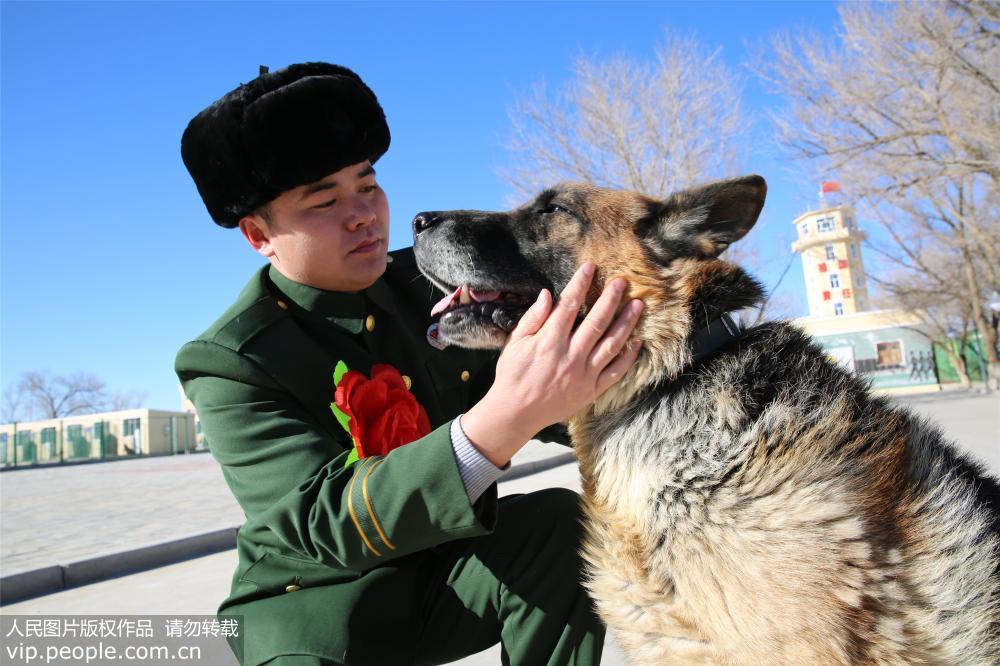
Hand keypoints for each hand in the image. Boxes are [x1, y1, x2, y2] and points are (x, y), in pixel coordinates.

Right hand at [461, 262, 643, 466]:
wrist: (516, 413)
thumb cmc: (512, 375)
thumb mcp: (515, 343)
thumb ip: (532, 319)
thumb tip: (547, 295)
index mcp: (549, 341)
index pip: (569, 306)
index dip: (580, 284)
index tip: (590, 267)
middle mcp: (570, 356)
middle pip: (596, 322)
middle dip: (611, 299)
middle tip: (623, 282)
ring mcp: (584, 374)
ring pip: (611, 344)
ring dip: (626, 323)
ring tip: (638, 305)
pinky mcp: (591, 390)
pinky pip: (615, 372)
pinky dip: (628, 357)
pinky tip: (637, 342)